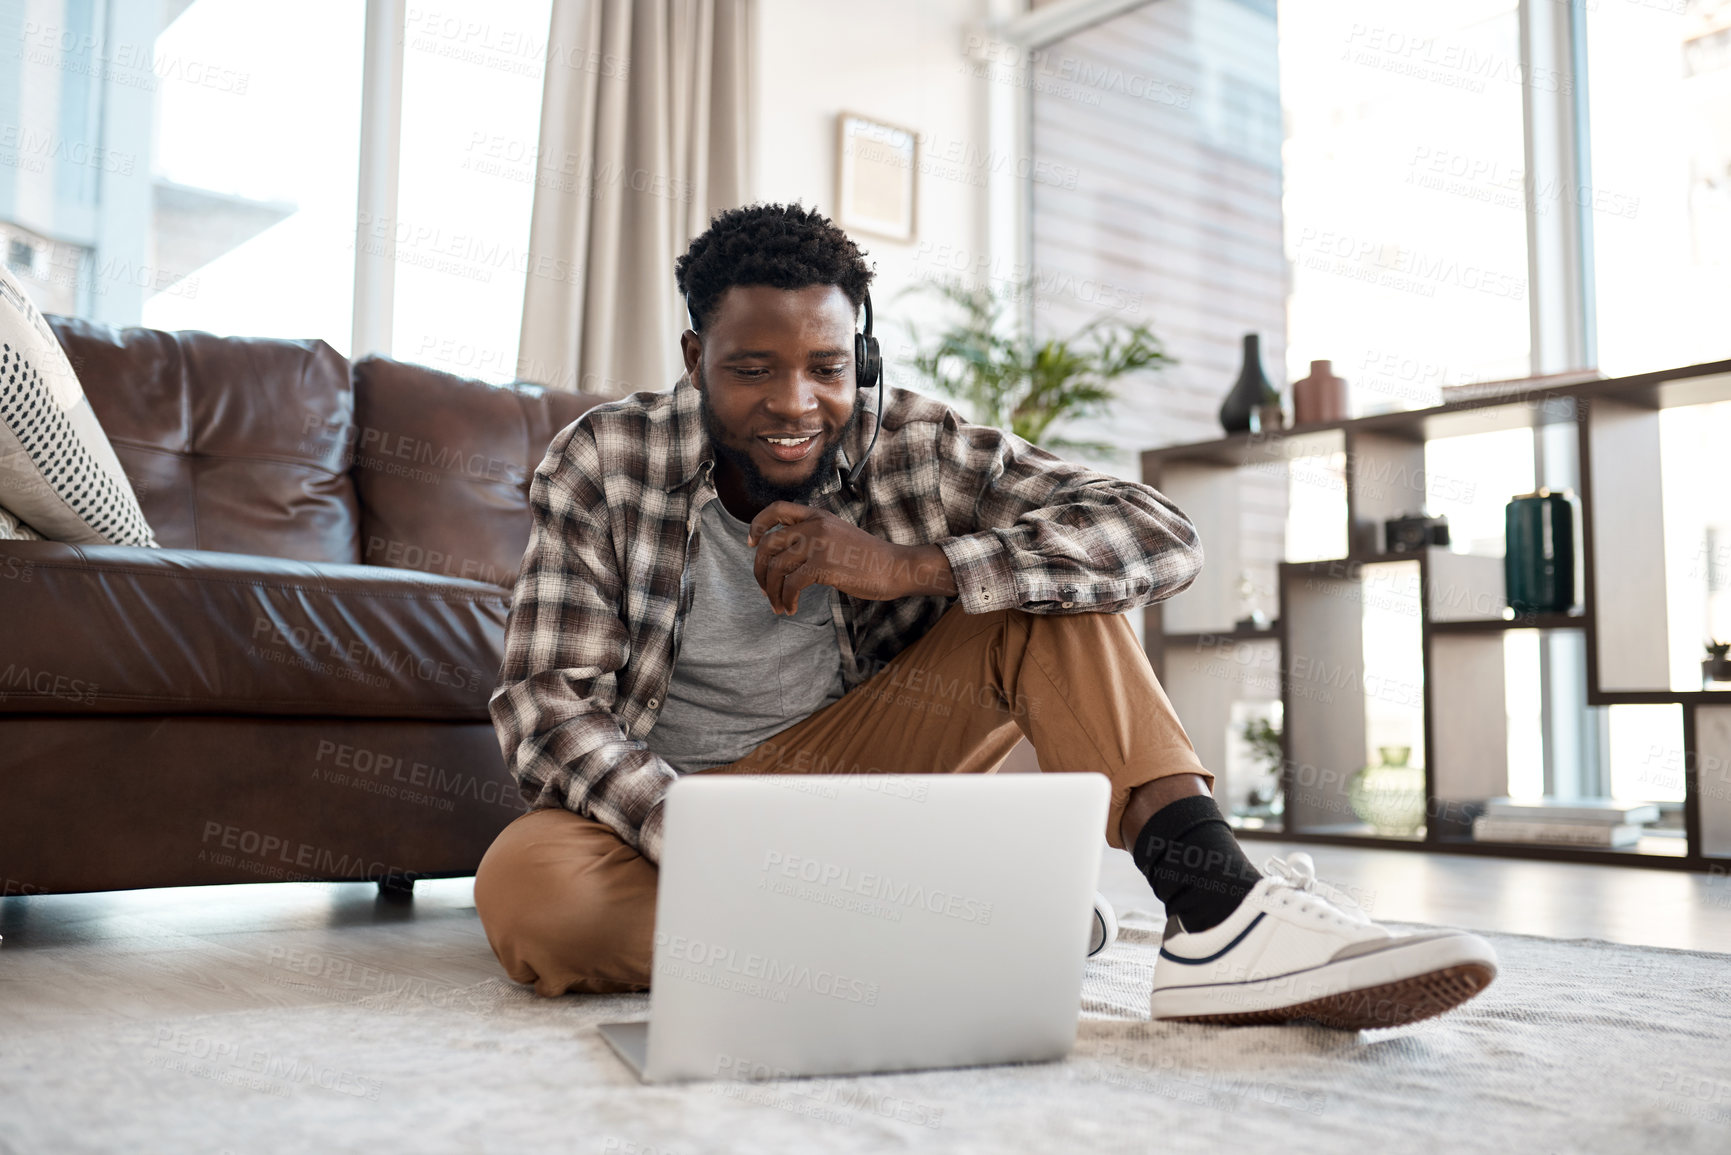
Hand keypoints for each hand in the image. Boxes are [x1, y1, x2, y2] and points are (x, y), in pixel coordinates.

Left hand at [746, 502, 957, 613]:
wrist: (896, 567)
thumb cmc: (868, 558)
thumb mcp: (837, 535)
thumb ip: (813, 537)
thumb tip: (784, 557)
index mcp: (817, 515)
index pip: (776, 509)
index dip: (757, 525)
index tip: (751, 544)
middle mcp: (814, 525)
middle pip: (768, 544)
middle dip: (760, 571)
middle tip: (764, 589)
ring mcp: (819, 544)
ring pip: (777, 568)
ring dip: (772, 592)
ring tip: (778, 606)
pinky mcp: (824, 565)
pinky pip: (791, 585)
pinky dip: (786, 600)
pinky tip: (791, 608)